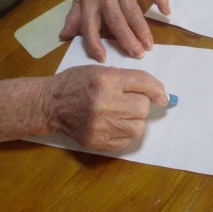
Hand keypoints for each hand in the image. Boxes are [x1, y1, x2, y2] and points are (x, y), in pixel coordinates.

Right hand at [0, 65, 168, 150]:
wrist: (50, 104)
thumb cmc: (76, 82)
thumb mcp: (100, 71)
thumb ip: (127, 79)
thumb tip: (157, 94)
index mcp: (106, 80)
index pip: (143, 83)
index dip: (157, 89)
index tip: (162, 96)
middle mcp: (105, 102)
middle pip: (143, 107)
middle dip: (140, 104)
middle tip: (128, 102)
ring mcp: (100, 124)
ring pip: (138, 127)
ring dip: (134, 120)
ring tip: (121, 114)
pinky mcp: (97, 141)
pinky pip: (125, 141)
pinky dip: (124, 133)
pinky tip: (113, 125)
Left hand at [60, 0, 169, 61]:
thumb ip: (74, 18)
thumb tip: (64, 37)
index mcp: (89, 0)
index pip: (89, 25)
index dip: (94, 43)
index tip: (103, 59)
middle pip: (116, 20)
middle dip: (127, 39)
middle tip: (137, 55)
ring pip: (133, 11)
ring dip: (142, 29)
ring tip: (149, 45)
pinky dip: (160, 0)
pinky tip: (166, 13)